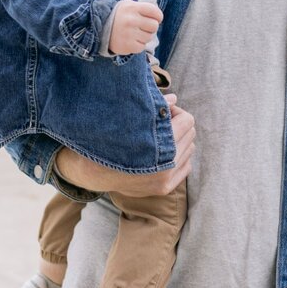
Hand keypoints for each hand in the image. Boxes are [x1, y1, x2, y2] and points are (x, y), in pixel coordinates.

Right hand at [55, 96, 194, 196]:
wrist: (96, 171)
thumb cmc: (113, 137)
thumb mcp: (130, 117)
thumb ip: (155, 106)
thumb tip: (174, 99)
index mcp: (158, 143)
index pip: (187, 120)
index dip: (175, 111)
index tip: (162, 112)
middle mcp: (165, 163)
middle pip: (190, 134)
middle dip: (178, 125)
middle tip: (161, 123)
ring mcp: (165, 178)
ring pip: (190, 149)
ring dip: (179, 141)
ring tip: (160, 139)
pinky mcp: (164, 188)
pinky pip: (187, 166)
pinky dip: (179, 158)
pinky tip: (163, 154)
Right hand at [108, 0, 162, 53]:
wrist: (98, 28)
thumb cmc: (118, 16)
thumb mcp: (128, 5)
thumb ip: (143, 8)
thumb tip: (158, 17)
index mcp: (132, 8)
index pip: (154, 11)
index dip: (158, 16)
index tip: (156, 19)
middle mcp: (131, 20)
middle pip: (154, 26)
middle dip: (151, 27)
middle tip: (143, 27)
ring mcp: (129, 34)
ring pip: (149, 37)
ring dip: (144, 37)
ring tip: (134, 34)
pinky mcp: (127, 46)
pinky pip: (142, 47)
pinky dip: (138, 45)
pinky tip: (131, 41)